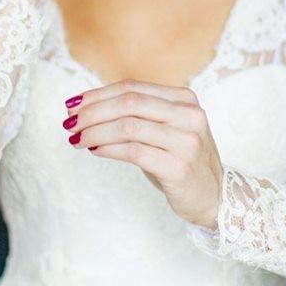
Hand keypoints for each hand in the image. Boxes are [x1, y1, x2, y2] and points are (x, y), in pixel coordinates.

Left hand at [63, 80, 223, 229]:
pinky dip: (108, 149)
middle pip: (129, 103)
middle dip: (92, 111)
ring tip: (77, 139)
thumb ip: (138, 114)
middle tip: (69, 122)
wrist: (216, 197)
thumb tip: (86, 107)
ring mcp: (187, 140)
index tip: (72, 104)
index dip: (98, 94)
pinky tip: (94, 150)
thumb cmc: (181, 161)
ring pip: (128, 126)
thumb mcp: (166, 129)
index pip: (132, 88)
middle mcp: (189, 115)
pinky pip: (134, 151)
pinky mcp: (179, 167)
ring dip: (95, 131)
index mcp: (185, 99)